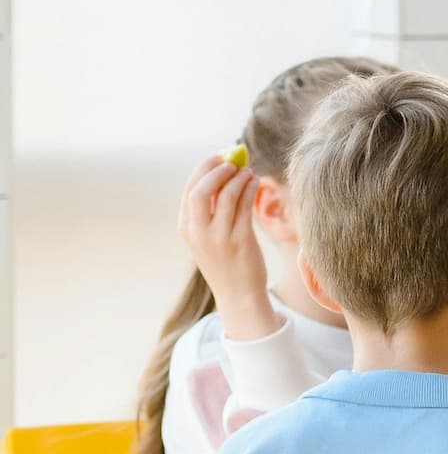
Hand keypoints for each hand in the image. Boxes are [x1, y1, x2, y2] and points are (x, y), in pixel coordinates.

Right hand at [179, 155, 275, 340]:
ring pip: (226, 195)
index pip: (189, 190)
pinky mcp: (240, 242)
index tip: (217, 157)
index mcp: (187, 229)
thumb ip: (209, 212)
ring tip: (247, 172)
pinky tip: (254, 183)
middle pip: (201, 190)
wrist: (239, 296)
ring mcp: (219, 238)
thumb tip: (221, 175)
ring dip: (238, 177)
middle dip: (215, 169)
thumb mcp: (207, 238)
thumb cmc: (226, 264)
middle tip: (231, 160)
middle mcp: (199, 232)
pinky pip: (244, 207)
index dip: (203, 169)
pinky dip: (249, 189)